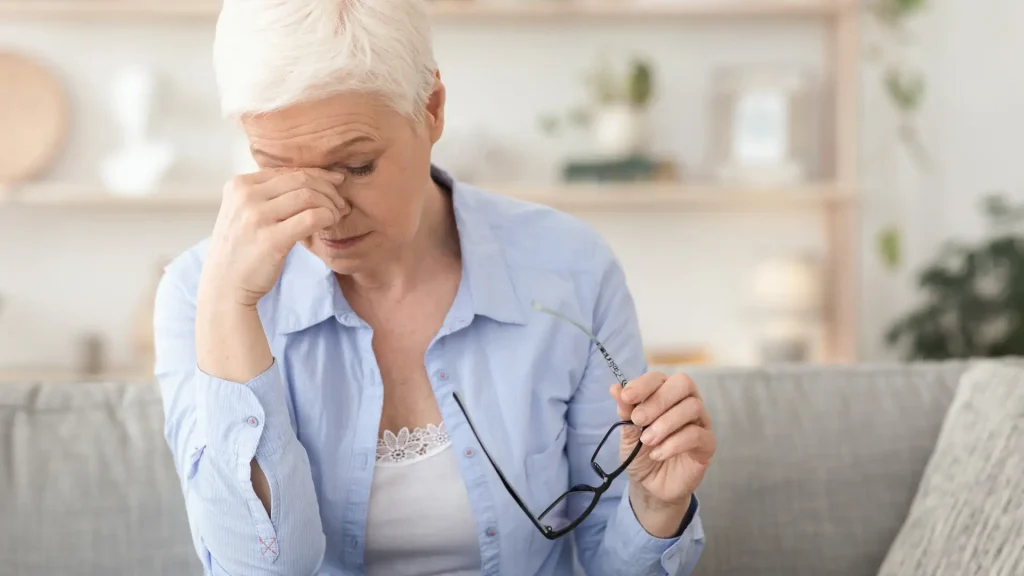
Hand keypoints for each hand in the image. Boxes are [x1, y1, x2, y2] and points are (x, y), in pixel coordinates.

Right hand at [199, 168, 345, 309]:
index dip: (318, 175)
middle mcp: (245, 196)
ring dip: (330, 204)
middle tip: (340, 203)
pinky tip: (330, 224)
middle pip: (301, 180)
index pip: (288, 171)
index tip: (335, 183)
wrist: (224, 285)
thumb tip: (310, 179)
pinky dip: (327, 217)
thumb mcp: (243, 213)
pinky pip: (311, 218)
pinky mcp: (271, 240)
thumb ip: (267, 195)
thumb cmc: (241, 249)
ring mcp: (256, 217)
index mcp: (239, 185)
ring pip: (309, 196)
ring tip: (336, 215)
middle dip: (328, 189)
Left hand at [610, 372, 714, 535]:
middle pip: (683, 384)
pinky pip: (696, 435)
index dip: (643, 384)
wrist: (649, 485)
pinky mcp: (707, 444)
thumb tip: (615, 388)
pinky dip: (673, 443)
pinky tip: (657, 454)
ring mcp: (700, 422)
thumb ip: (625, 411)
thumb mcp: (627, 433)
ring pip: (692, 407)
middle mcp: (686, 402)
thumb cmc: (640, 454)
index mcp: (665, 394)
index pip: (659, 378)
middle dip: (658, 400)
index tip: (626, 397)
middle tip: (638, 420)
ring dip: (665, 423)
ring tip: (646, 441)